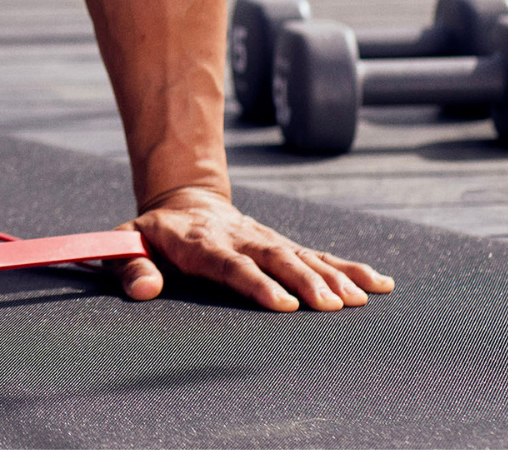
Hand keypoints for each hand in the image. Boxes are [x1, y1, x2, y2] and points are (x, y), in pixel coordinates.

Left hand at [112, 188, 394, 311]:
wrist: (183, 202)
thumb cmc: (151, 235)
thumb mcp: (127, 243)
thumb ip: (129, 265)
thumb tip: (144, 289)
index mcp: (201, 243)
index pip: (231, 265)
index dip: (257, 283)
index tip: (283, 304)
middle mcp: (240, 238)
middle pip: (276, 258)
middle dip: (305, 281)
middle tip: (332, 306)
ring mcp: (265, 240)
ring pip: (303, 256)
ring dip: (333, 277)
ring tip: (361, 300)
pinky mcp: (283, 244)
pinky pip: (319, 255)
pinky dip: (350, 268)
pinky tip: (380, 284)